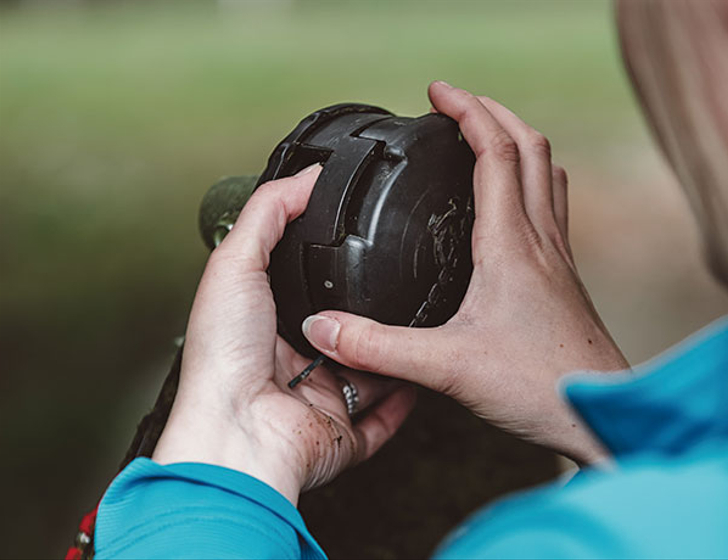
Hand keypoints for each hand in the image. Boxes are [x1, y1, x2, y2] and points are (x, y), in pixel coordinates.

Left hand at [152, 164, 415, 504]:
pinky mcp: (349, 430)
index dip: (333, 268)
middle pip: (348, 328)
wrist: (241, 429)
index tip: (364, 243)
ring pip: (374, 367)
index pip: (309, 288)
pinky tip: (420, 372)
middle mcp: (297, 361)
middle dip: (373, 310)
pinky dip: (407, 396)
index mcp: (269, 324)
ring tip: (419, 321)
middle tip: (402, 284)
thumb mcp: (236, 262)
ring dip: (393, 349)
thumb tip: (306, 178)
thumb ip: (269, 213)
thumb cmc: (224, 356)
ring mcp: (325, 397)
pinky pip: (388, 414)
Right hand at [301, 82, 628, 465]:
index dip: (467, 112)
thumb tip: (325, 328)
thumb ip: (379, 348)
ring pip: (547, 173)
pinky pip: (551, 207)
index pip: (496, 152)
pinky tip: (511, 204)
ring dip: (518, 140)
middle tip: (457, 103)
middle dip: (493, 112)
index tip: (438, 93)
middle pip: (530, 147)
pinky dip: (530, 180)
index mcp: (510, 244)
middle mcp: (540, 240)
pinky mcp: (562, 277)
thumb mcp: (445, 367)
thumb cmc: (539, 387)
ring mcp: (557, 257)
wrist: (599, 416)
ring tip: (486, 133)